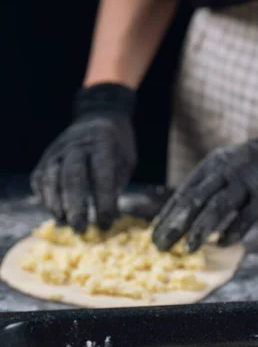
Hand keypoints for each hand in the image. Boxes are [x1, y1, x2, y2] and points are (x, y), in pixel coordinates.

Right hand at [31, 83, 136, 231]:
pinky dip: (45, 197)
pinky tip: (55, 212)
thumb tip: (108, 216)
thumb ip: (117, 183)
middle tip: (81, 230)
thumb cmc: (117, 146)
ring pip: (51, 178)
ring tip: (65, 223)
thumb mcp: (126, 160)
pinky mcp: (46, 156)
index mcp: (102, 142)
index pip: (101, 175)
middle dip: (76, 207)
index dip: (103, 201)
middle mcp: (76, 143)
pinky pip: (40, 178)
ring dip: (57, 204)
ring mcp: (57, 149)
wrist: (99, 116)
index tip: (106, 223)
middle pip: (72, 177)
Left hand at [152, 105, 257, 251]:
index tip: (154, 235)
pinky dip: (232, 232)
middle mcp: (225, 172)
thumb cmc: (253, 167)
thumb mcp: (225, 167)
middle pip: (194, 200)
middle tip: (162, 245)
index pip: (183, 192)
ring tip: (187, 248)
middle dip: (175, 224)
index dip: (167, 215)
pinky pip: (246, 217)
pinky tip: (222, 244)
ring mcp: (246, 184)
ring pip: (217, 207)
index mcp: (211, 166)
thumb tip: (180, 217)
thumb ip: (206, 188)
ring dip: (200, 229)